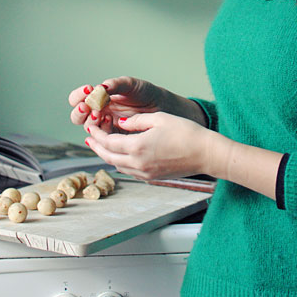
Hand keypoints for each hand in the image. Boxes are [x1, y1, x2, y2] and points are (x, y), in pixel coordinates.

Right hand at [67, 76, 172, 129]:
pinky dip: (102, 130)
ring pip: (88, 128)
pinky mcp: (115, 138)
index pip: (78, 98)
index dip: (79, 95)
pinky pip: (102, 138)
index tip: (88, 90)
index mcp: (98, 98)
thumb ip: (116, 84)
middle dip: (80, 111)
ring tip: (101, 113)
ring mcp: (106, 126)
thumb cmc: (146, 94)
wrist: (163, 108)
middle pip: (78, 116)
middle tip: (88, 106)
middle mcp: (99, 112)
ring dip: (90, 121)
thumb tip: (101, 86)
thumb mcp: (130, 85)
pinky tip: (110, 121)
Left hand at [82, 111, 218, 180]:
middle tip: (89, 137)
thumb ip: (135, 121)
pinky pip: (129, 170)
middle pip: (108, 156)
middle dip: (96, 146)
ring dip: (107, 155)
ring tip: (101, 144)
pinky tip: (120, 153)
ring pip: (117, 165)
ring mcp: (145, 173)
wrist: (207, 154)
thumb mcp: (158, 119)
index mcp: (137, 147)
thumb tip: (120, 123)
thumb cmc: (186, 133)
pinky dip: (120, 161)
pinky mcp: (153, 177)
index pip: (107, 142)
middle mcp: (138, 163)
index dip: (96, 134)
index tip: (90, 126)